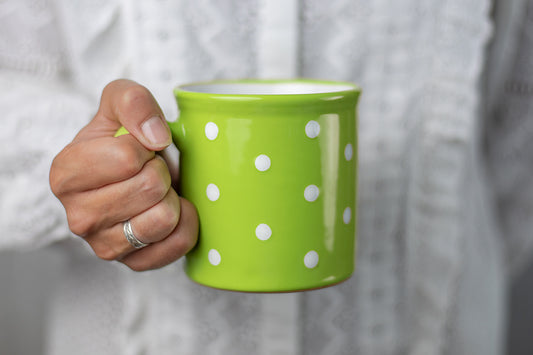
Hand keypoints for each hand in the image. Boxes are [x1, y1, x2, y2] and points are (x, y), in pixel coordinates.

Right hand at [50, 79, 197, 270]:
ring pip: (163, 219)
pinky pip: (177, 244)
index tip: (138, 150)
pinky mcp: (133, 264)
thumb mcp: (120, 102)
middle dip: (161, 172)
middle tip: (151, 171)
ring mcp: (104, 246)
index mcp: (65, 175)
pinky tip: (170, 211)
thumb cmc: (123, 139)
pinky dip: (185, 222)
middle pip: (150, 187)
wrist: (133, 175)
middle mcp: (78, 217)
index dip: (145, 147)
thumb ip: (132, 102)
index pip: (126, 158)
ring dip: (171, 198)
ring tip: (157, 192)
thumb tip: (156, 137)